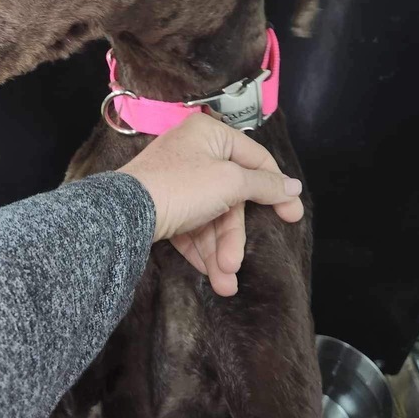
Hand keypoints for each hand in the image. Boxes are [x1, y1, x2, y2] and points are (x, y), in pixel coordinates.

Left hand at [119, 114, 303, 296]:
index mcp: (210, 135)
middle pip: (231, 197)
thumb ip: (264, 185)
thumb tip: (292, 187)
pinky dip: (200, 248)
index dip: (276, 188)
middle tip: (237, 265)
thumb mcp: (231, 182)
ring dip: (218, 250)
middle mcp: (193, 153)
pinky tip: (208, 271)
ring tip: (223, 283)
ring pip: (210, 216)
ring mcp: (176, 179)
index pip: (255, 159)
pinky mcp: (163, 202)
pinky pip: (190, 225)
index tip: (292, 215)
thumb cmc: (180, 187)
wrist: (126, 215)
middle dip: (233, 237)